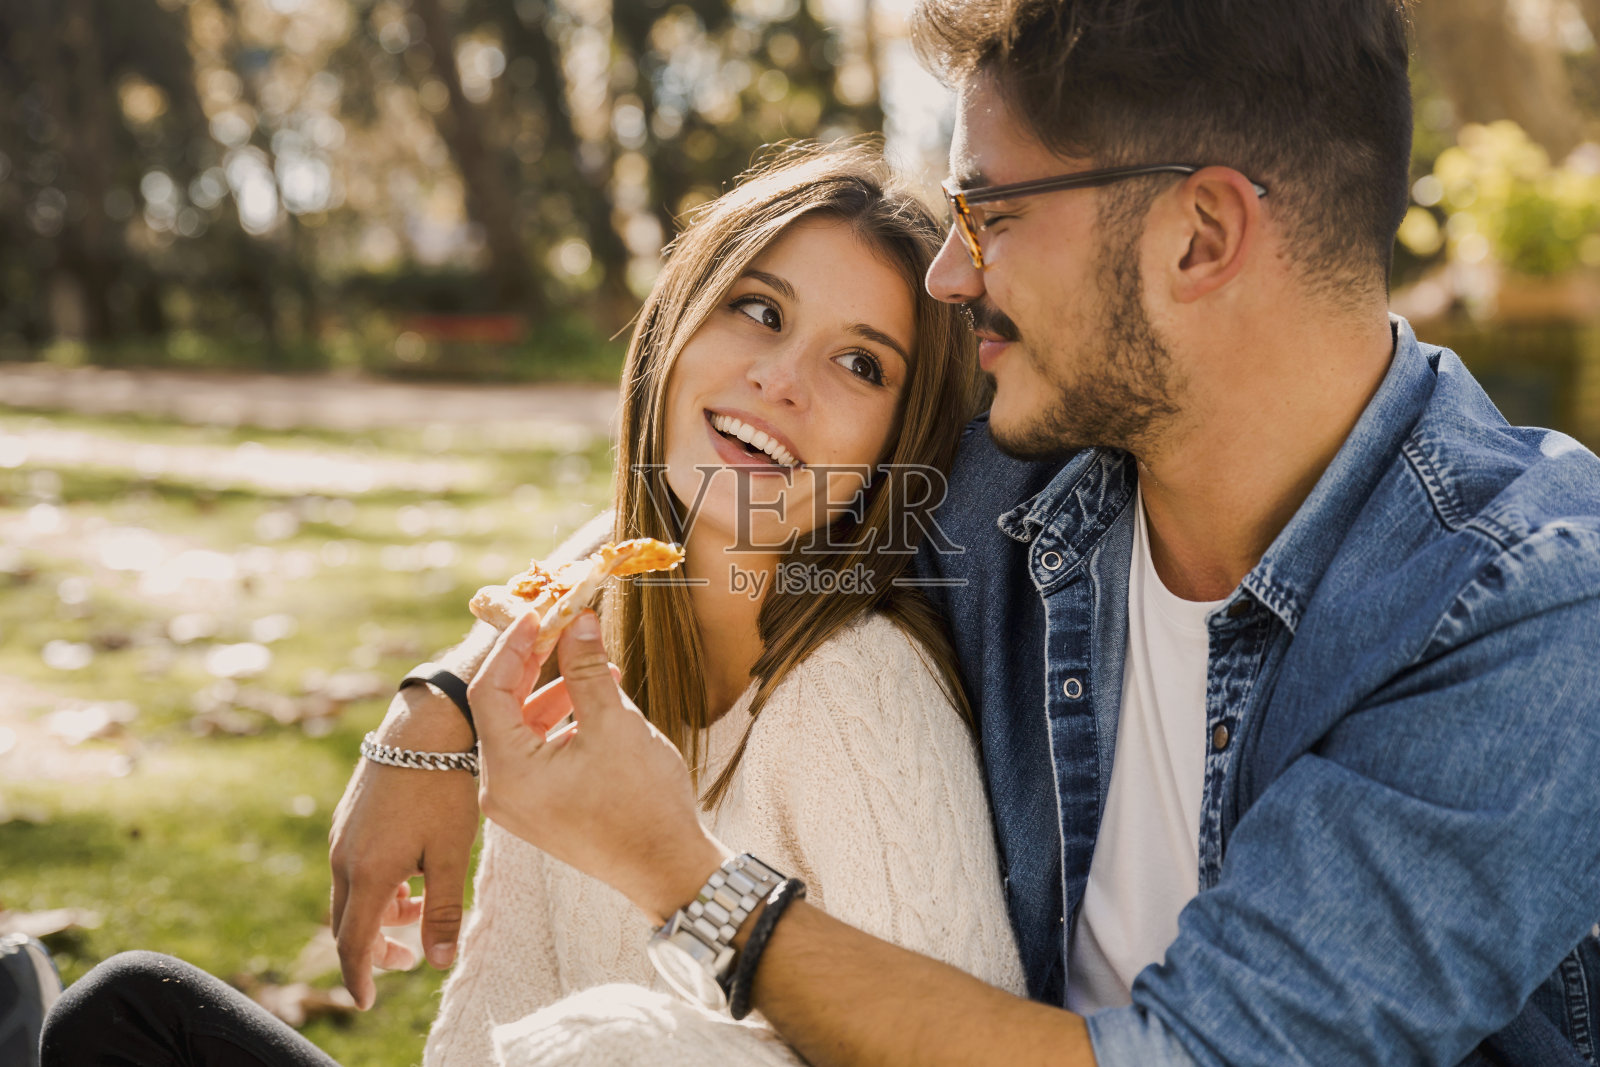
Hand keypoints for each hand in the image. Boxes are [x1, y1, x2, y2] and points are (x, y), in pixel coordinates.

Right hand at [329, 688, 479, 1009]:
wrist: (426, 724)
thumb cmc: (445, 787)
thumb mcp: (450, 854)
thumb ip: (443, 911)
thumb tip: (437, 963)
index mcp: (368, 873)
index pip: (353, 944)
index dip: (360, 977)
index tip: (368, 1001)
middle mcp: (345, 856)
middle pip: (348, 922)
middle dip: (373, 948)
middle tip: (404, 960)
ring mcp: (343, 834)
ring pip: (351, 892)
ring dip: (379, 913)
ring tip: (417, 911)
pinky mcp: (350, 815)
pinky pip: (353, 865)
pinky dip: (375, 884)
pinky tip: (409, 874)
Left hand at [471, 611, 726, 923]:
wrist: (668, 867)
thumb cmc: (644, 803)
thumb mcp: (615, 725)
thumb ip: (588, 669)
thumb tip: (577, 620)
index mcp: (508, 773)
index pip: (488, 692)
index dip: (512, 646)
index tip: (539, 614)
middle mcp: (500, 790)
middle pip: (500, 708)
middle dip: (534, 664)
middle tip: (563, 627)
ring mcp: (518, 803)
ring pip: (521, 729)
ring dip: (554, 691)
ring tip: (597, 666)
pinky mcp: (540, 808)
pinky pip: (537, 751)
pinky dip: (560, 721)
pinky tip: (597, 701)